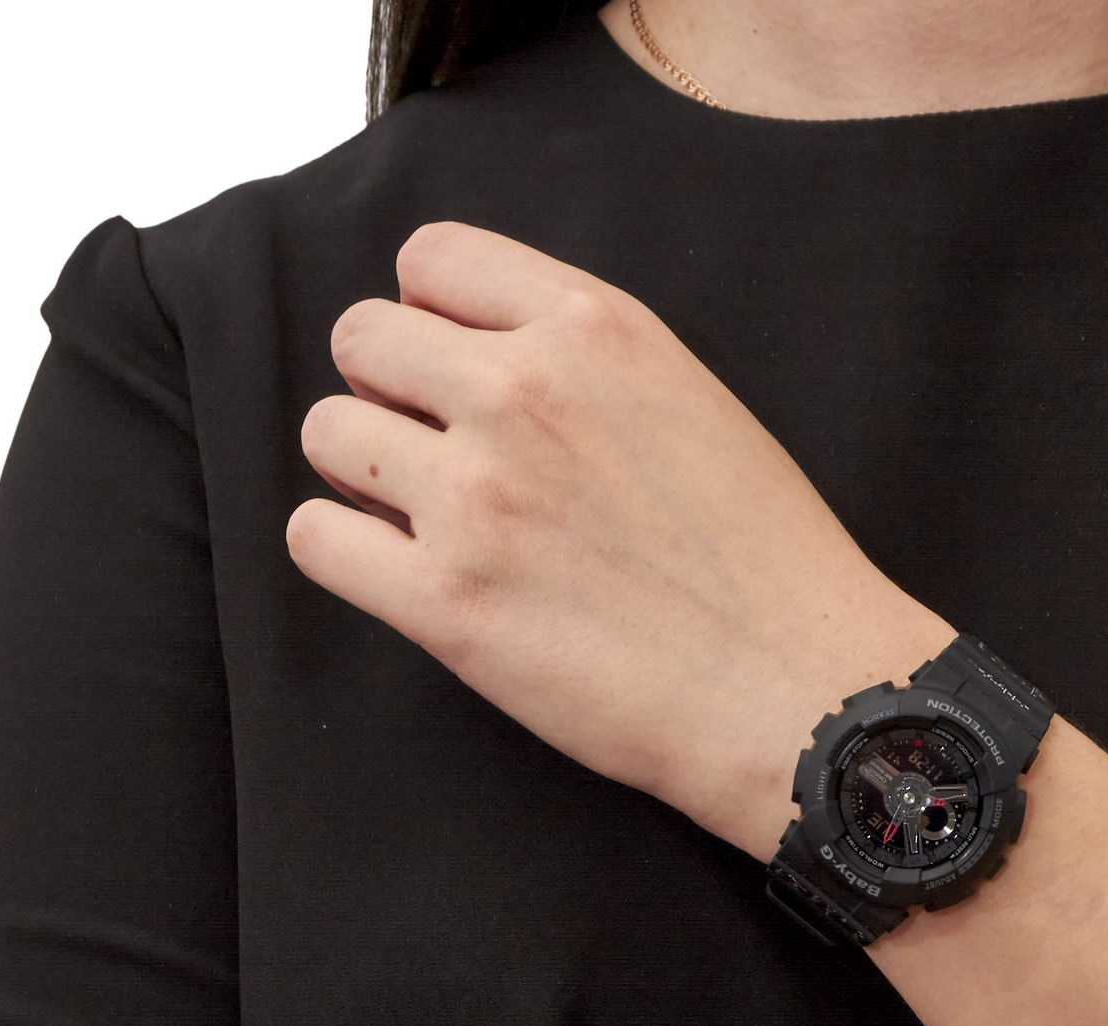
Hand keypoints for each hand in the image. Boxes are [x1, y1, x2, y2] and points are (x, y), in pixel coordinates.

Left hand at [287, 220, 954, 860]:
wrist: (794, 685)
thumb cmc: (759, 558)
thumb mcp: (686, 396)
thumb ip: (580, 357)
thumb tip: (465, 358)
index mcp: (590, 327)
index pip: (429, 258)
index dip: (425, 317)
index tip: (450, 372)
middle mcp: (519, 392)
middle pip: (360, 340)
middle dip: (382, 392)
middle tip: (430, 456)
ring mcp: (473, 497)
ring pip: (326, 433)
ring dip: (356, 473)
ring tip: (418, 519)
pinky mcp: (443, 602)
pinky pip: (313, 539)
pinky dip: (338, 551)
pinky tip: (393, 572)